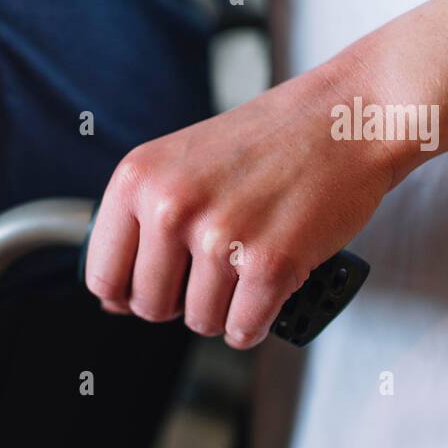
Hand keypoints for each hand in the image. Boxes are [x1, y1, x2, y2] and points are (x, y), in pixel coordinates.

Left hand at [85, 61, 403, 348]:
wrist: (345, 118)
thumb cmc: (268, 141)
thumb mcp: (179, 163)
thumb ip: (142, 222)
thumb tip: (112, 299)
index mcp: (137, 179)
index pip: (102, 275)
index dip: (127, 292)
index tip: (149, 287)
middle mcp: (170, 206)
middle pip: (149, 306)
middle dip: (179, 302)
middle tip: (210, 274)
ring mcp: (219, 237)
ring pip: (200, 321)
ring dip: (224, 310)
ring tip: (244, 270)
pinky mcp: (269, 263)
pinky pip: (242, 329)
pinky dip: (254, 323)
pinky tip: (265, 294)